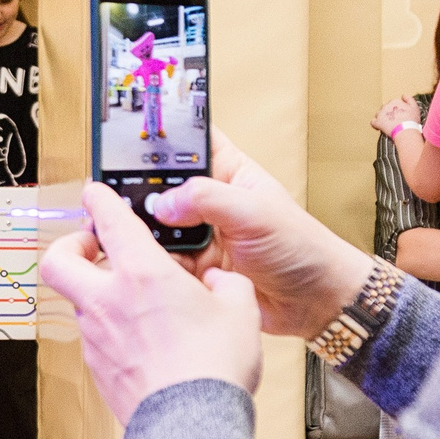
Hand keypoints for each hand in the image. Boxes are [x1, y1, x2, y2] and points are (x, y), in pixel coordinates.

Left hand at [42, 183, 263, 421]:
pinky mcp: (96, 368)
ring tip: (130, 298)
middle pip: (58, 259)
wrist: (192, 427)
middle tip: (92, 246)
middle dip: (70, 245)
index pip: (108, 218)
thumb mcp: (239, 308)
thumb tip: (217, 281)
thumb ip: (226, 283)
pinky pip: (93, 336)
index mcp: (142, 273)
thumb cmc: (214, 366)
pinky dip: (108, 328)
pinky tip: (139, 337)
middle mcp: (107, 300)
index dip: (99, 198)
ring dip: (95, 291)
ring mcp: (96, 337)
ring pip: (77, 301)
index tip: (96, 192)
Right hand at [144, 131, 372, 338]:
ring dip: (147, 231)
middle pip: (160, 186)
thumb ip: (207, 198)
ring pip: (156, 226)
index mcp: (226, 172)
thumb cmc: (300, 247)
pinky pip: (162, 260)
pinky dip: (155, 263)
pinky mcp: (195, 267)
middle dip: (143, 194)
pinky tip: (151, 263)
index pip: (187, 142)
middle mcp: (208, 201)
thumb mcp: (255, 212)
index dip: (160, 137)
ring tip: (137, 235)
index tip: (127, 137)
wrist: (314, 301)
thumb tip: (164, 201)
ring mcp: (199, 234)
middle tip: (126, 200)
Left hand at [371, 95, 423, 137]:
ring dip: (382, 118)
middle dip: (389, 113)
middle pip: (385, 108)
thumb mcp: (414, 107)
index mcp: (395, 101)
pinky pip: (373, 122)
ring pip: (378, 114)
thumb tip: (403, 95)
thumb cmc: (411, 120)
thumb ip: (409, 99)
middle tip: (394, 120)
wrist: (406, 131)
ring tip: (388, 124)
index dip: (396, 109)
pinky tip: (379, 128)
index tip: (399, 115)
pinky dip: (375, 124)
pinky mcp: (378, 122)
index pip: (393, 103)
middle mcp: (387, 106)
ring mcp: (381, 114)